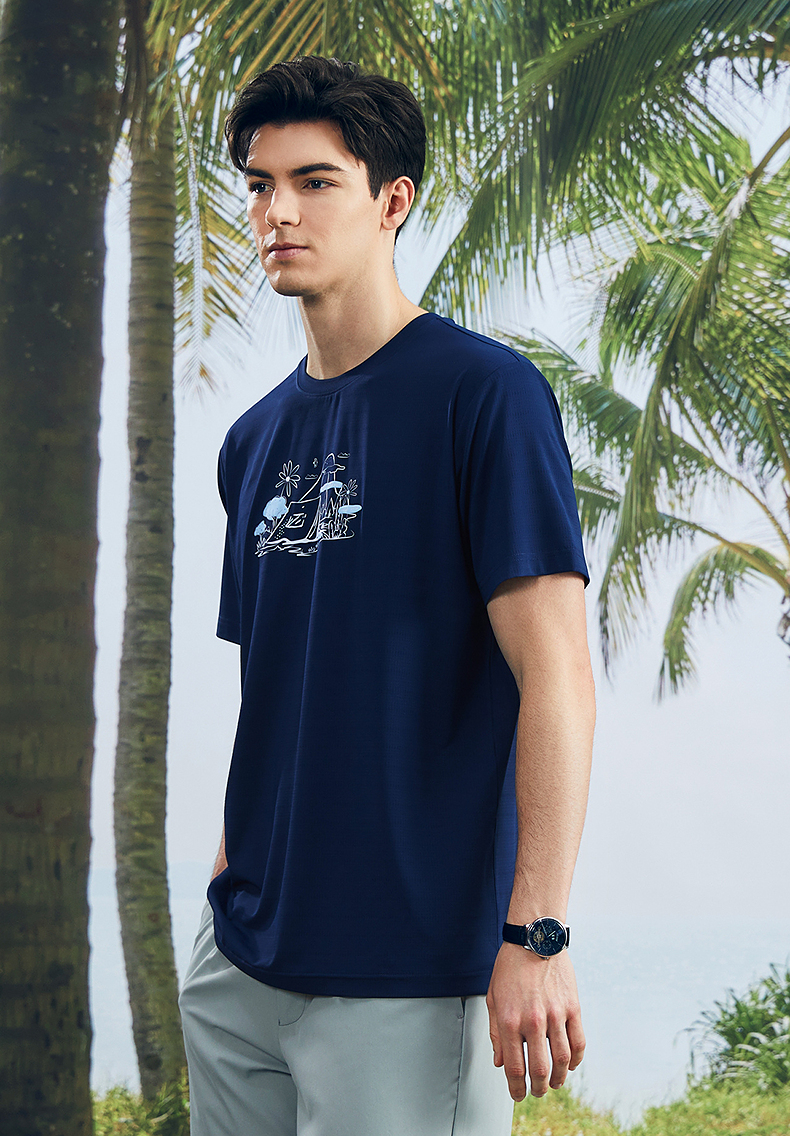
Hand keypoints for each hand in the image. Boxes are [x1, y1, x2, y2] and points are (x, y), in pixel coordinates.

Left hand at [486, 942, 584, 1100]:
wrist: (535, 938)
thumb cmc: (510, 966)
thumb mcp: (493, 998)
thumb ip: (495, 1033)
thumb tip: (500, 1061)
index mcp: (509, 1019)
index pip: (514, 1067)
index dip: (516, 1088)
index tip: (518, 1095)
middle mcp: (532, 1020)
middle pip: (539, 1070)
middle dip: (538, 1088)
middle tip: (537, 1091)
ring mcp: (555, 1015)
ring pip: (561, 1061)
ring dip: (558, 1079)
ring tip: (554, 1083)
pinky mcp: (572, 1008)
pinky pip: (578, 1042)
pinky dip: (576, 1060)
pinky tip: (570, 1065)